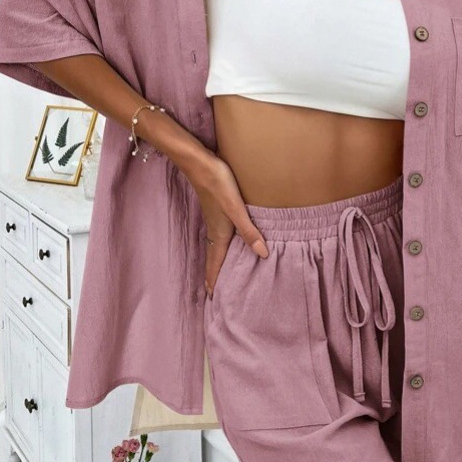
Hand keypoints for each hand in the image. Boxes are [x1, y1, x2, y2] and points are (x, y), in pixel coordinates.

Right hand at [184, 149, 268, 297]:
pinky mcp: (216, 210)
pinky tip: (226, 242)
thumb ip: (249, 231)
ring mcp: (214, 220)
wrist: (199, 163)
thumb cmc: (217, 183)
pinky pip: (217, 236)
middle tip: (214, 293)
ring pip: (215, 248)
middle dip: (214, 276)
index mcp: (220, 234)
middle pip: (214, 259)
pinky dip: (220, 247)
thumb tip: (263, 254)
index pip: (216, 264)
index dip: (214, 281)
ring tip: (219, 273)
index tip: (212, 299)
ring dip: (217, 262)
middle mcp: (215, 231)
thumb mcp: (236, 208)